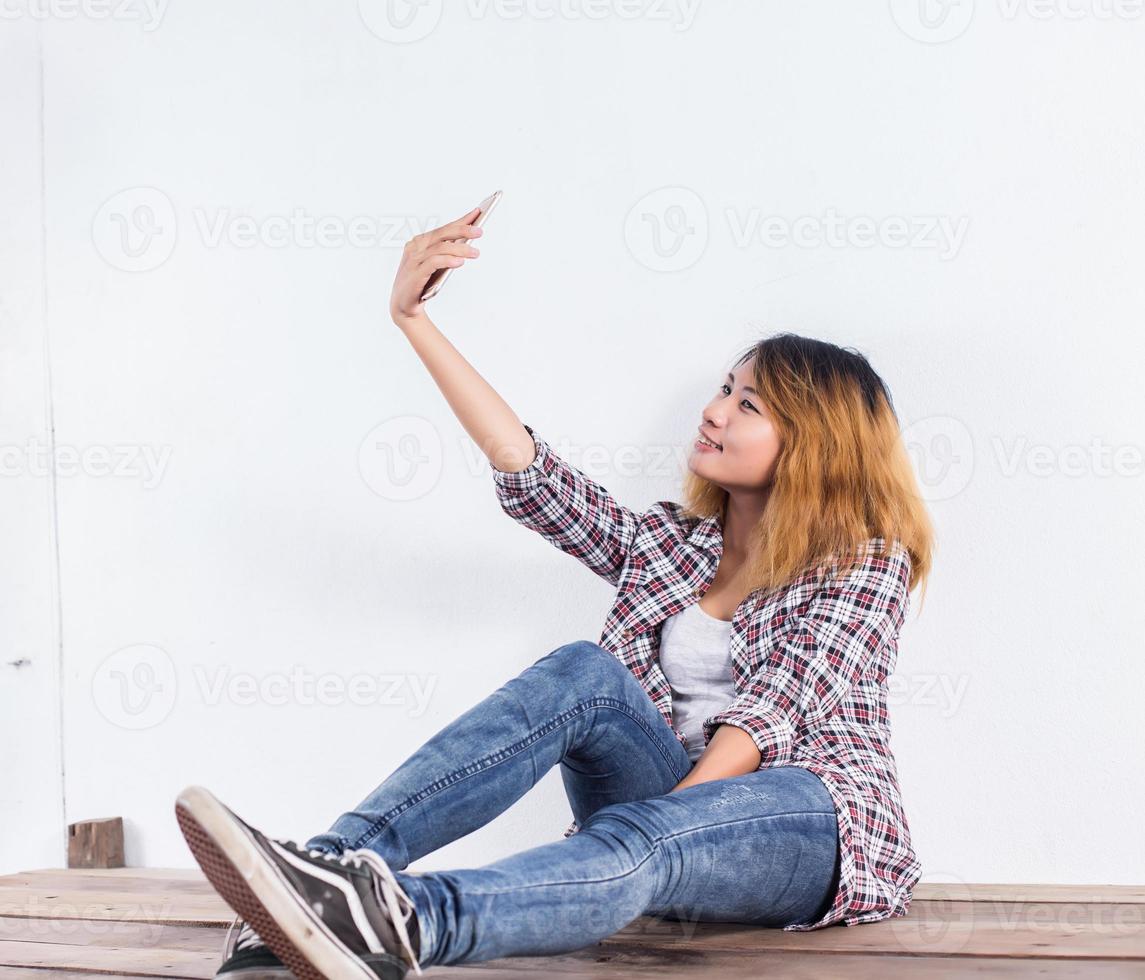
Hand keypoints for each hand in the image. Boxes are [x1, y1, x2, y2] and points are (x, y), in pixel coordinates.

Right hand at [389, 206, 483, 325]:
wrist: (404, 307)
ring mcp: (414, 260)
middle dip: (462, 231)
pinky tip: (459, 262)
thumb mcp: (436, 265)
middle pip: (442, 234)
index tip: (478, 212)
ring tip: (475, 253)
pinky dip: (447, 260)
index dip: (461, 221)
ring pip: (440, 248)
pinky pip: (433, 263)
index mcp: (420, 242)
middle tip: (480, 231)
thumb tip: (468, 242)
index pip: (444, 229)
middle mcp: (415, 248)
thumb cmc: (422, 283)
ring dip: (460, 249)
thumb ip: (447, 252)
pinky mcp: (415, 274)